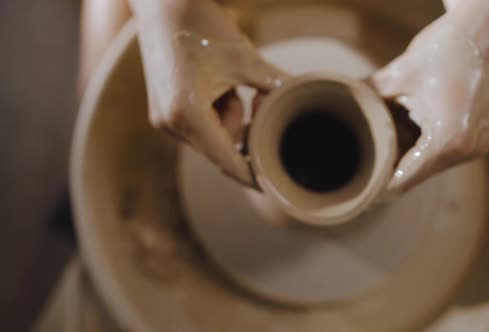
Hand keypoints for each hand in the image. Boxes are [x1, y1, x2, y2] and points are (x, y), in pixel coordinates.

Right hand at [129, 0, 286, 186]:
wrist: (161, 4)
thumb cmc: (202, 26)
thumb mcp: (245, 58)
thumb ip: (275, 86)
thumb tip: (305, 99)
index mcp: (187, 114)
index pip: (227, 160)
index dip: (252, 175)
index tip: (272, 187)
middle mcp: (169, 123)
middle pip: (221, 148)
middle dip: (243, 128)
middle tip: (253, 96)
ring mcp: (163, 120)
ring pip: (213, 136)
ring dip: (229, 116)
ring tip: (227, 82)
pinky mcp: (162, 112)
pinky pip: (200, 126)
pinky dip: (216, 111)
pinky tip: (217, 85)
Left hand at [371, 1, 488, 192]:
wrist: (488, 26)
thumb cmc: (444, 48)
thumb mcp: (398, 76)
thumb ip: (368, 100)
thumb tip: (339, 107)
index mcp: (447, 141)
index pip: (403, 180)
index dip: (378, 182)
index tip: (358, 182)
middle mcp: (468, 150)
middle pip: (416, 175)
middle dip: (391, 163)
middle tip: (366, 150)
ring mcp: (478, 145)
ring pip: (430, 164)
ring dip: (408, 152)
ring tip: (392, 125)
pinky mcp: (482, 136)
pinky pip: (444, 152)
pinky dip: (425, 142)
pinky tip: (411, 118)